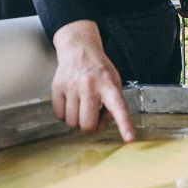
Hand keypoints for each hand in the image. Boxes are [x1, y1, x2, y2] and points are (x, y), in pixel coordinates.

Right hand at [51, 20, 135, 141]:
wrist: (79, 49)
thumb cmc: (99, 70)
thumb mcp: (114, 83)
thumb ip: (112, 106)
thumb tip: (99, 125)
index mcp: (109, 85)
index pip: (119, 107)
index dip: (124, 124)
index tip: (130, 138)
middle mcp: (90, 85)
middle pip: (88, 124)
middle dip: (90, 125)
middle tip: (92, 113)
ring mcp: (72, 86)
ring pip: (72, 122)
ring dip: (76, 119)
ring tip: (81, 104)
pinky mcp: (57, 87)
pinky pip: (59, 115)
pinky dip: (64, 113)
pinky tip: (70, 101)